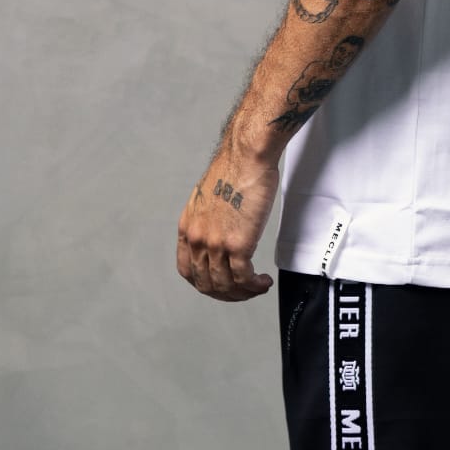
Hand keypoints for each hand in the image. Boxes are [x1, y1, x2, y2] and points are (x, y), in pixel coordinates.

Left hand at [176, 153, 278, 302]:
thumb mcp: (208, 197)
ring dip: (243, 293)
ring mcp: (216, 243)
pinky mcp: (238, 244)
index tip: (218, 284)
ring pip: (225, 285)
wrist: (247, 155)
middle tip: (242, 291)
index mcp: (187, 226)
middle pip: (205, 283)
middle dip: (225, 293)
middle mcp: (197, 238)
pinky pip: (243, 278)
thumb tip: (219, 230)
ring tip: (257, 287)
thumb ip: (208, 219)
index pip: (187, 270)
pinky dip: (254, 286)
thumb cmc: (235, 168)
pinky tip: (262, 281)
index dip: (203, 282)